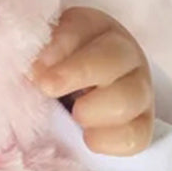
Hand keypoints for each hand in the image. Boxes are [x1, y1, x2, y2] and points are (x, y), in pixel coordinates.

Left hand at [32, 7, 154, 154]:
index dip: (58, 47)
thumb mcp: (40, 58)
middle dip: (77, 73)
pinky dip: (108, 141)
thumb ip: (33, 59)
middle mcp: (122, 55)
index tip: (34, 68)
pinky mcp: (141, 125)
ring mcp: (137, 90)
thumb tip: (30, 72)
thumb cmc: (51, 77)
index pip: (81, 29)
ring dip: (93, 111)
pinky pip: (134, 136)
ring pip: (129, 98)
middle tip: (47, 88)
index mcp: (93, 30)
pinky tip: (87, 138)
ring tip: (73, 117)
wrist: (76, 104)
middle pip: (113, 57)